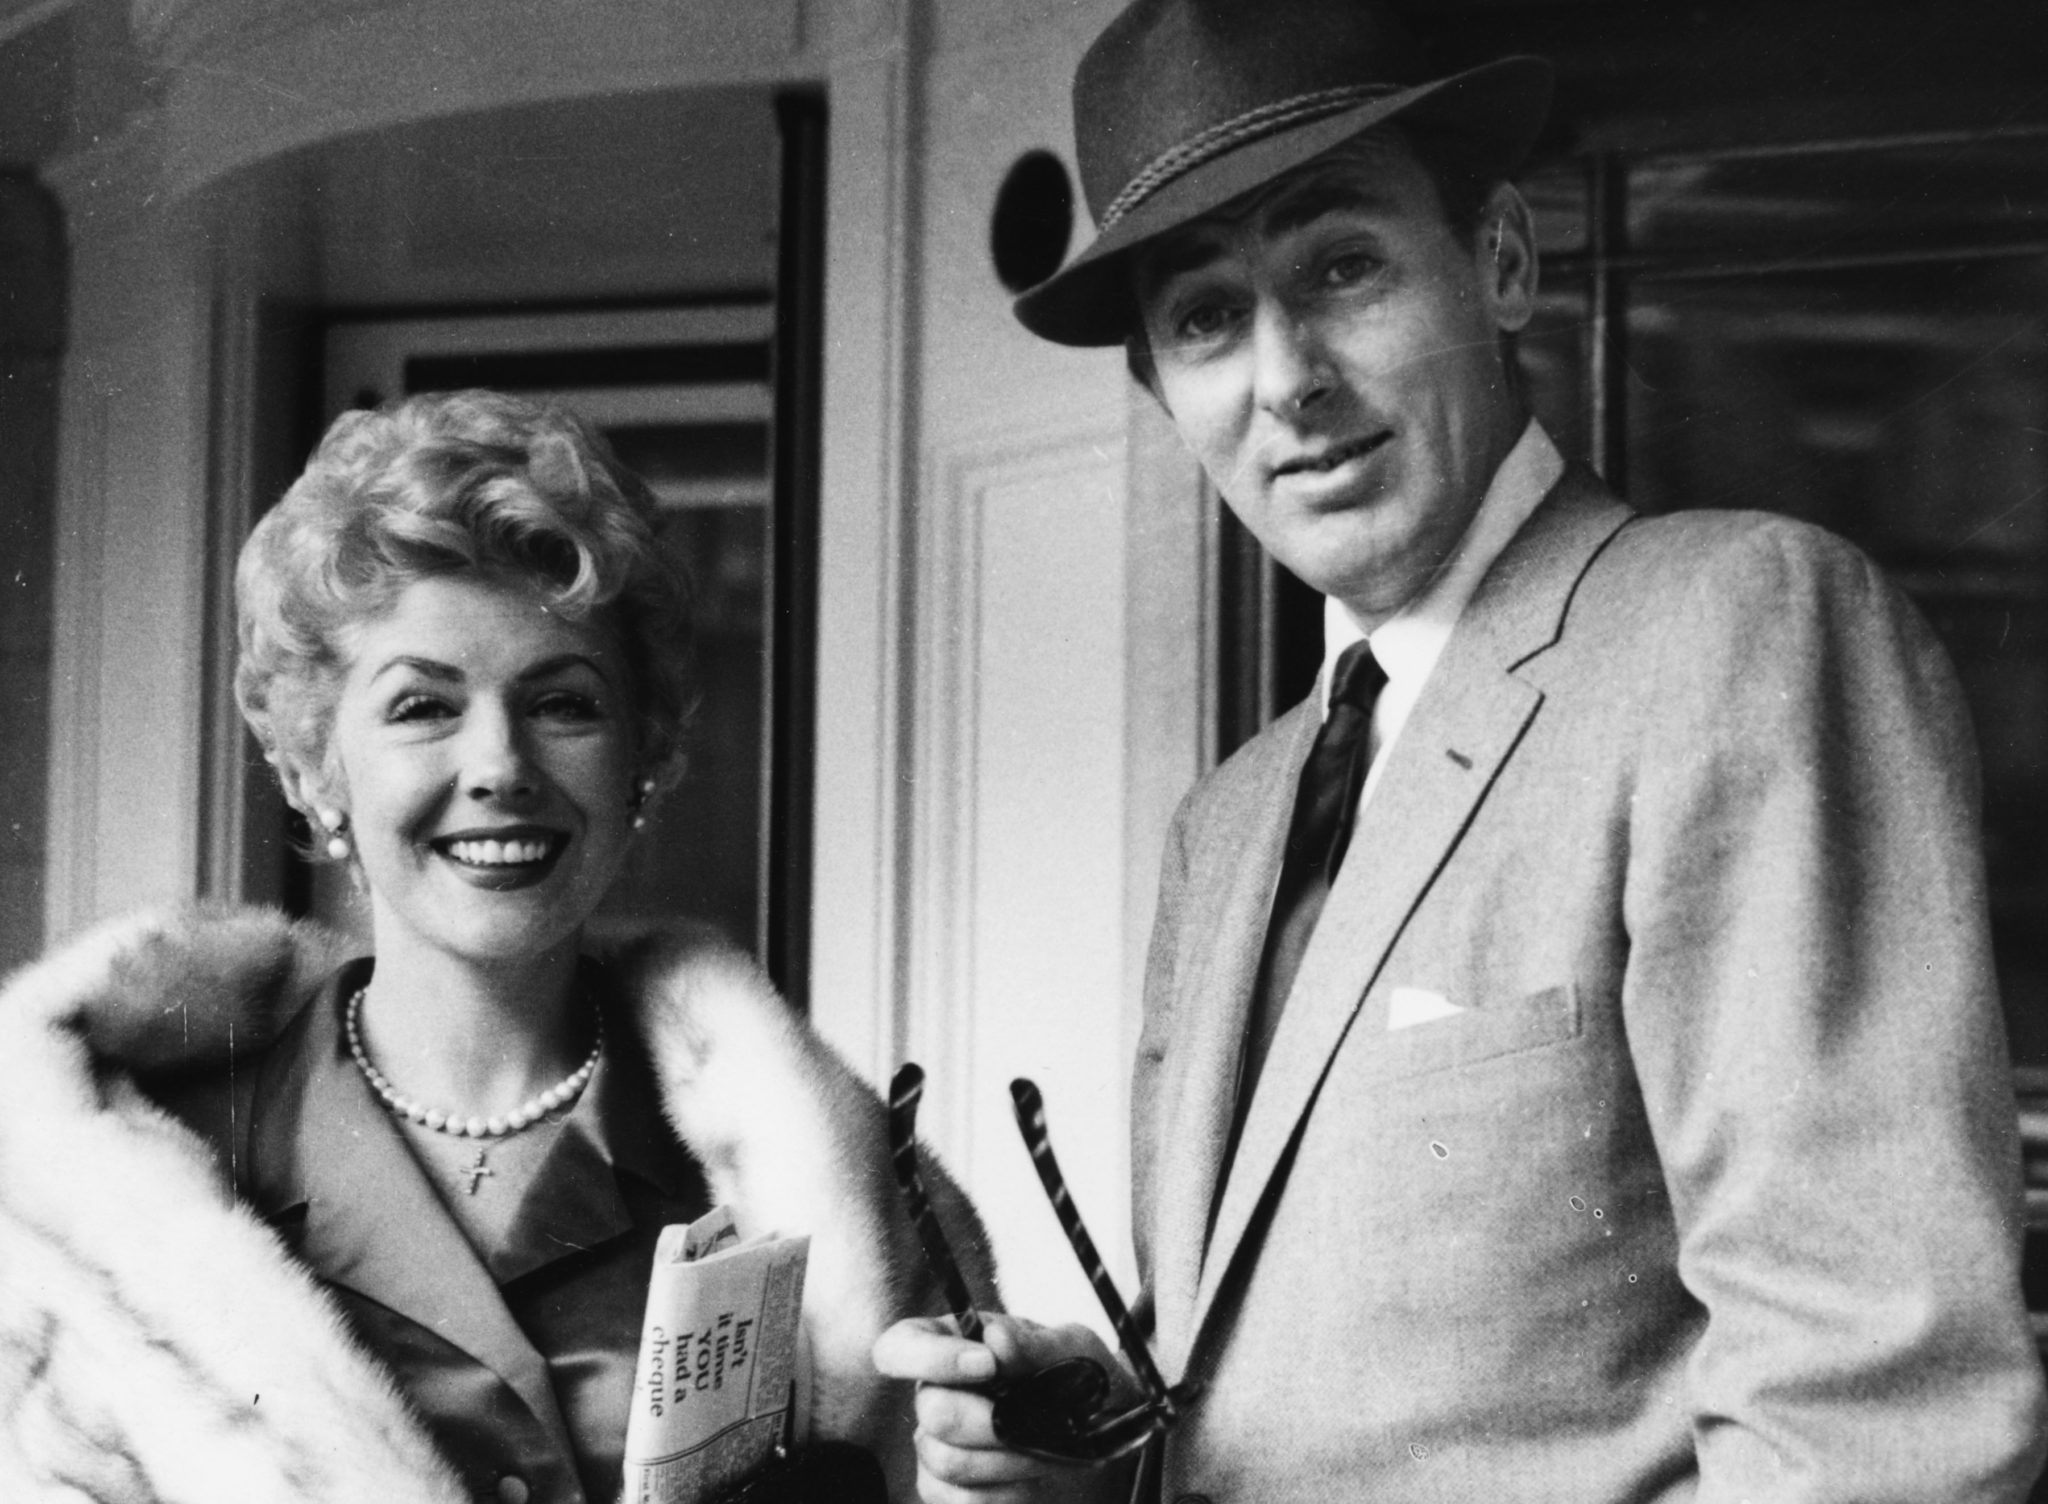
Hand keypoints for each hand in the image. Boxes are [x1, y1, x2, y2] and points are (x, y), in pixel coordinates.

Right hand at [871, 1313, 1132, 1503]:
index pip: (901, 1346)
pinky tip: (1031, 1476)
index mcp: (954, 1344)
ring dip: (1009, 1457)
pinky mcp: (951, 1493)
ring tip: (1046, 1447)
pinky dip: (1008, 1492)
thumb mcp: (1074, 1349)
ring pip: (948, 1461)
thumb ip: (1035, 1344)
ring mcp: (937, 1447)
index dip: (932, 1358)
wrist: (1105, 1434)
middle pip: (932, 1412)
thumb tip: (995, 1340)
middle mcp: (936, 1394)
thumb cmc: (1082, 1379)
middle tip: (1035, 1420)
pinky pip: (965, 1501)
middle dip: (991, 1420)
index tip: (987, 1365)